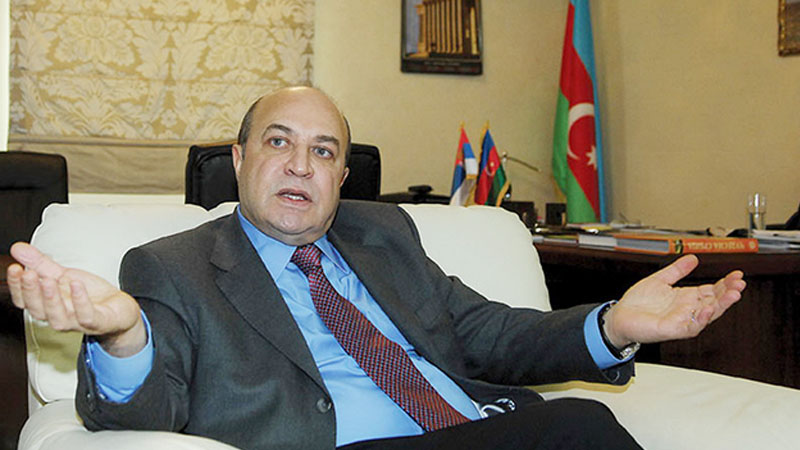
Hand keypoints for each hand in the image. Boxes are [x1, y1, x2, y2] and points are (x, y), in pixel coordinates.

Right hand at [7, 242, 145, 356]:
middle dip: (31, 292)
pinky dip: (80, 302)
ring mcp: (79, 322)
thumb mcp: (64, 275)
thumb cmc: (89, 295)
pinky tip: (76, 285)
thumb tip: (18, 248)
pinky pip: (87, 316)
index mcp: (48, 306)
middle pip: (38, 310)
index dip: (17, 287)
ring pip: (59, 318)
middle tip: (28, 274)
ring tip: (48, 280)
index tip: (14, 268)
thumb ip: (41, 264)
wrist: (119, 309)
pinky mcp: (99, 322)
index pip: (25, 301)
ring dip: (51, 300)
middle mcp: (60, 317)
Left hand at [602, 254, 745, 347]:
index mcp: (686, 298)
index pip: (712, 290)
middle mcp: (687, 310)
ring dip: (721, 305)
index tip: (737, 274)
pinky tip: (707, 309)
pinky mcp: (671, 329)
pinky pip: (690, 326)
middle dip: (728, 293)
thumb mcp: (659, 280)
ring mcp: (681, 320)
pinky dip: (700, 319)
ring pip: (707, 315)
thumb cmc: (638, 303)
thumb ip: (676, 270)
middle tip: (740, 283)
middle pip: (714, 302)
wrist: (619, 317)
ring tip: (733, 294)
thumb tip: (692, 258)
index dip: (725, 283)